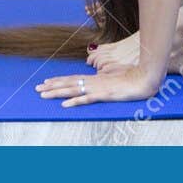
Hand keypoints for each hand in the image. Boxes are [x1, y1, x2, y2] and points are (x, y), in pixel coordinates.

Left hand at [36, 63, 160, 106]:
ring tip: (44, 95)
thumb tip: (100, 78)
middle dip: (52, 86)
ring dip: (57, 92)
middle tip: (37, 89)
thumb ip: (107, 78)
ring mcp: (99, 88)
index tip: (46, 82)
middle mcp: (95, 81)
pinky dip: (75, 102)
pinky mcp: (105, 95)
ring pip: (74, 90)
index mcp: (97, 78)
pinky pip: (87, 99)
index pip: (74, 78)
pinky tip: (65, 105)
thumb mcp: (117, 76)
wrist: (146, 78)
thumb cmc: (134, 76)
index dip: (59, 80)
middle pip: (69, 83)